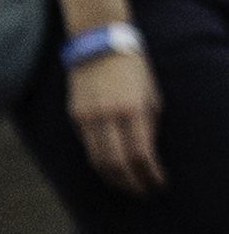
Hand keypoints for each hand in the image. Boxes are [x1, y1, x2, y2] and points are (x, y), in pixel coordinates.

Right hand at [69, 47, 164, 195]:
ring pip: (97, 159)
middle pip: (116, 163)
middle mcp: (106, 114)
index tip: (158, 183)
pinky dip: (100, 160)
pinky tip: (110, 164)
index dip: (150, 175)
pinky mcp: (75, 114)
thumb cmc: (131, 67)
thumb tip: (147, 156)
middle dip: (131, 183)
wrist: (98, 42)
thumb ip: (148, 126)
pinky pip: (87, 145)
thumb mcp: (149, 96)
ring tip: (125, 183)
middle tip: (141, 191)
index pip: (140, 155)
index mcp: (131, 109)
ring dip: (113, 177)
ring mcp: (87, 115)